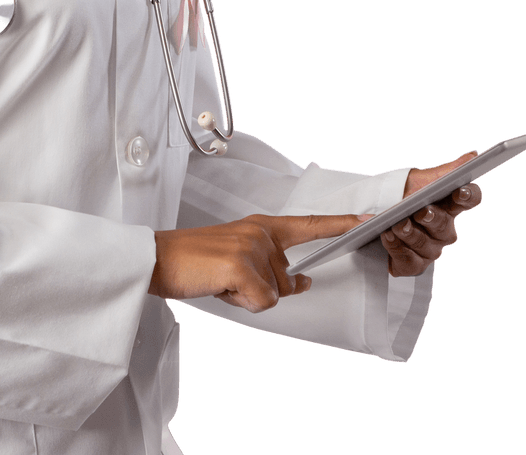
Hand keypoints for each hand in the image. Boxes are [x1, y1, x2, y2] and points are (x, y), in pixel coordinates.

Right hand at [149, 213, 362, 313]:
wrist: (158, 259)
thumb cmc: (195, 261)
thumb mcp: (238, 257)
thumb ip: (272, 267)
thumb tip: (302, 283)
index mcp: (261, 226)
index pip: (309, 224)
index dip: (340, 223)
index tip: (368, 220)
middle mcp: (261, 232)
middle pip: (288, 282)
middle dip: (262, 292)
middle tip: (227, 279)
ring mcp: (252, 247)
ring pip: (274, 296)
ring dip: (247, 298)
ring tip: (220, 280)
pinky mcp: (242, 266)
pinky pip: (262, 303)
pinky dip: (241, 304)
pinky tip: (220, 287)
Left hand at [381, 152, 482, 276]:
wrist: (373, 215)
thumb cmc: (402, 195)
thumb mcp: (419, 179)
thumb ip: (446, 170)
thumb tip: (473, 156)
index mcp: (449, 205)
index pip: (469, 200)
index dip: (468, 197)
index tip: (460, 191)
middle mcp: (443, 230)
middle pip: (445, 228)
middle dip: (433, 219)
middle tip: (421, 212)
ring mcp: (430, 249)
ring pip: (427, 246)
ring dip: (410, 234)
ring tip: (395, 224)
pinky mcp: (413, 264)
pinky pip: (410, 261)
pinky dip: (397, 248)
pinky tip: (387, 236)